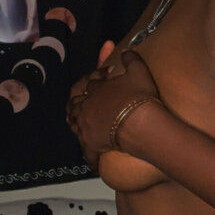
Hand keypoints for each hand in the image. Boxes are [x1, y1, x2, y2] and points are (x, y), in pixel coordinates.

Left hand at [67, 49, 159, 168]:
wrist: (141, 123)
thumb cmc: (139, 97)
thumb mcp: (138, 71)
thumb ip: (131, 59)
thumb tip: (126, 51)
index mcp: (95, 89)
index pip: (91, 83)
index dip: (96, 80)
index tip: (104, 80)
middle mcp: (86, 108)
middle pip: (74, 104)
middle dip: (76, 102)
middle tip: (80, 103)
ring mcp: (86, 128)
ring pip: (74, 125)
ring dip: (76, 124)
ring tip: (79, 125)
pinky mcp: (92, 146)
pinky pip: (88, 154)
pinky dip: (90, 159)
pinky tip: (93, 163)